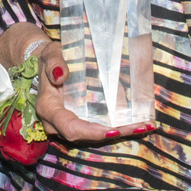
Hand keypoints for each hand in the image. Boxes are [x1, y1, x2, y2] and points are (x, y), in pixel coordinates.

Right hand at [0, 23, 156, 145]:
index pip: (69, 127)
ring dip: (120, 132)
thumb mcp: (50, 54)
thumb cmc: (49, 58)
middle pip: (85, 135)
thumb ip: (54, 63)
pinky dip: (117, 127)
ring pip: (94, 134)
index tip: (111, 130)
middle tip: (139, 127)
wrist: (46, 64)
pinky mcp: (79, 120)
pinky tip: (137, 123)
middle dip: (113, 133)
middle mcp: (58, 122)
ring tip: (143, 126)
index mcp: (49, 108)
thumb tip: (61, 75)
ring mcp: (69, 124)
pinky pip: (97, 128)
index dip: (90, 131)